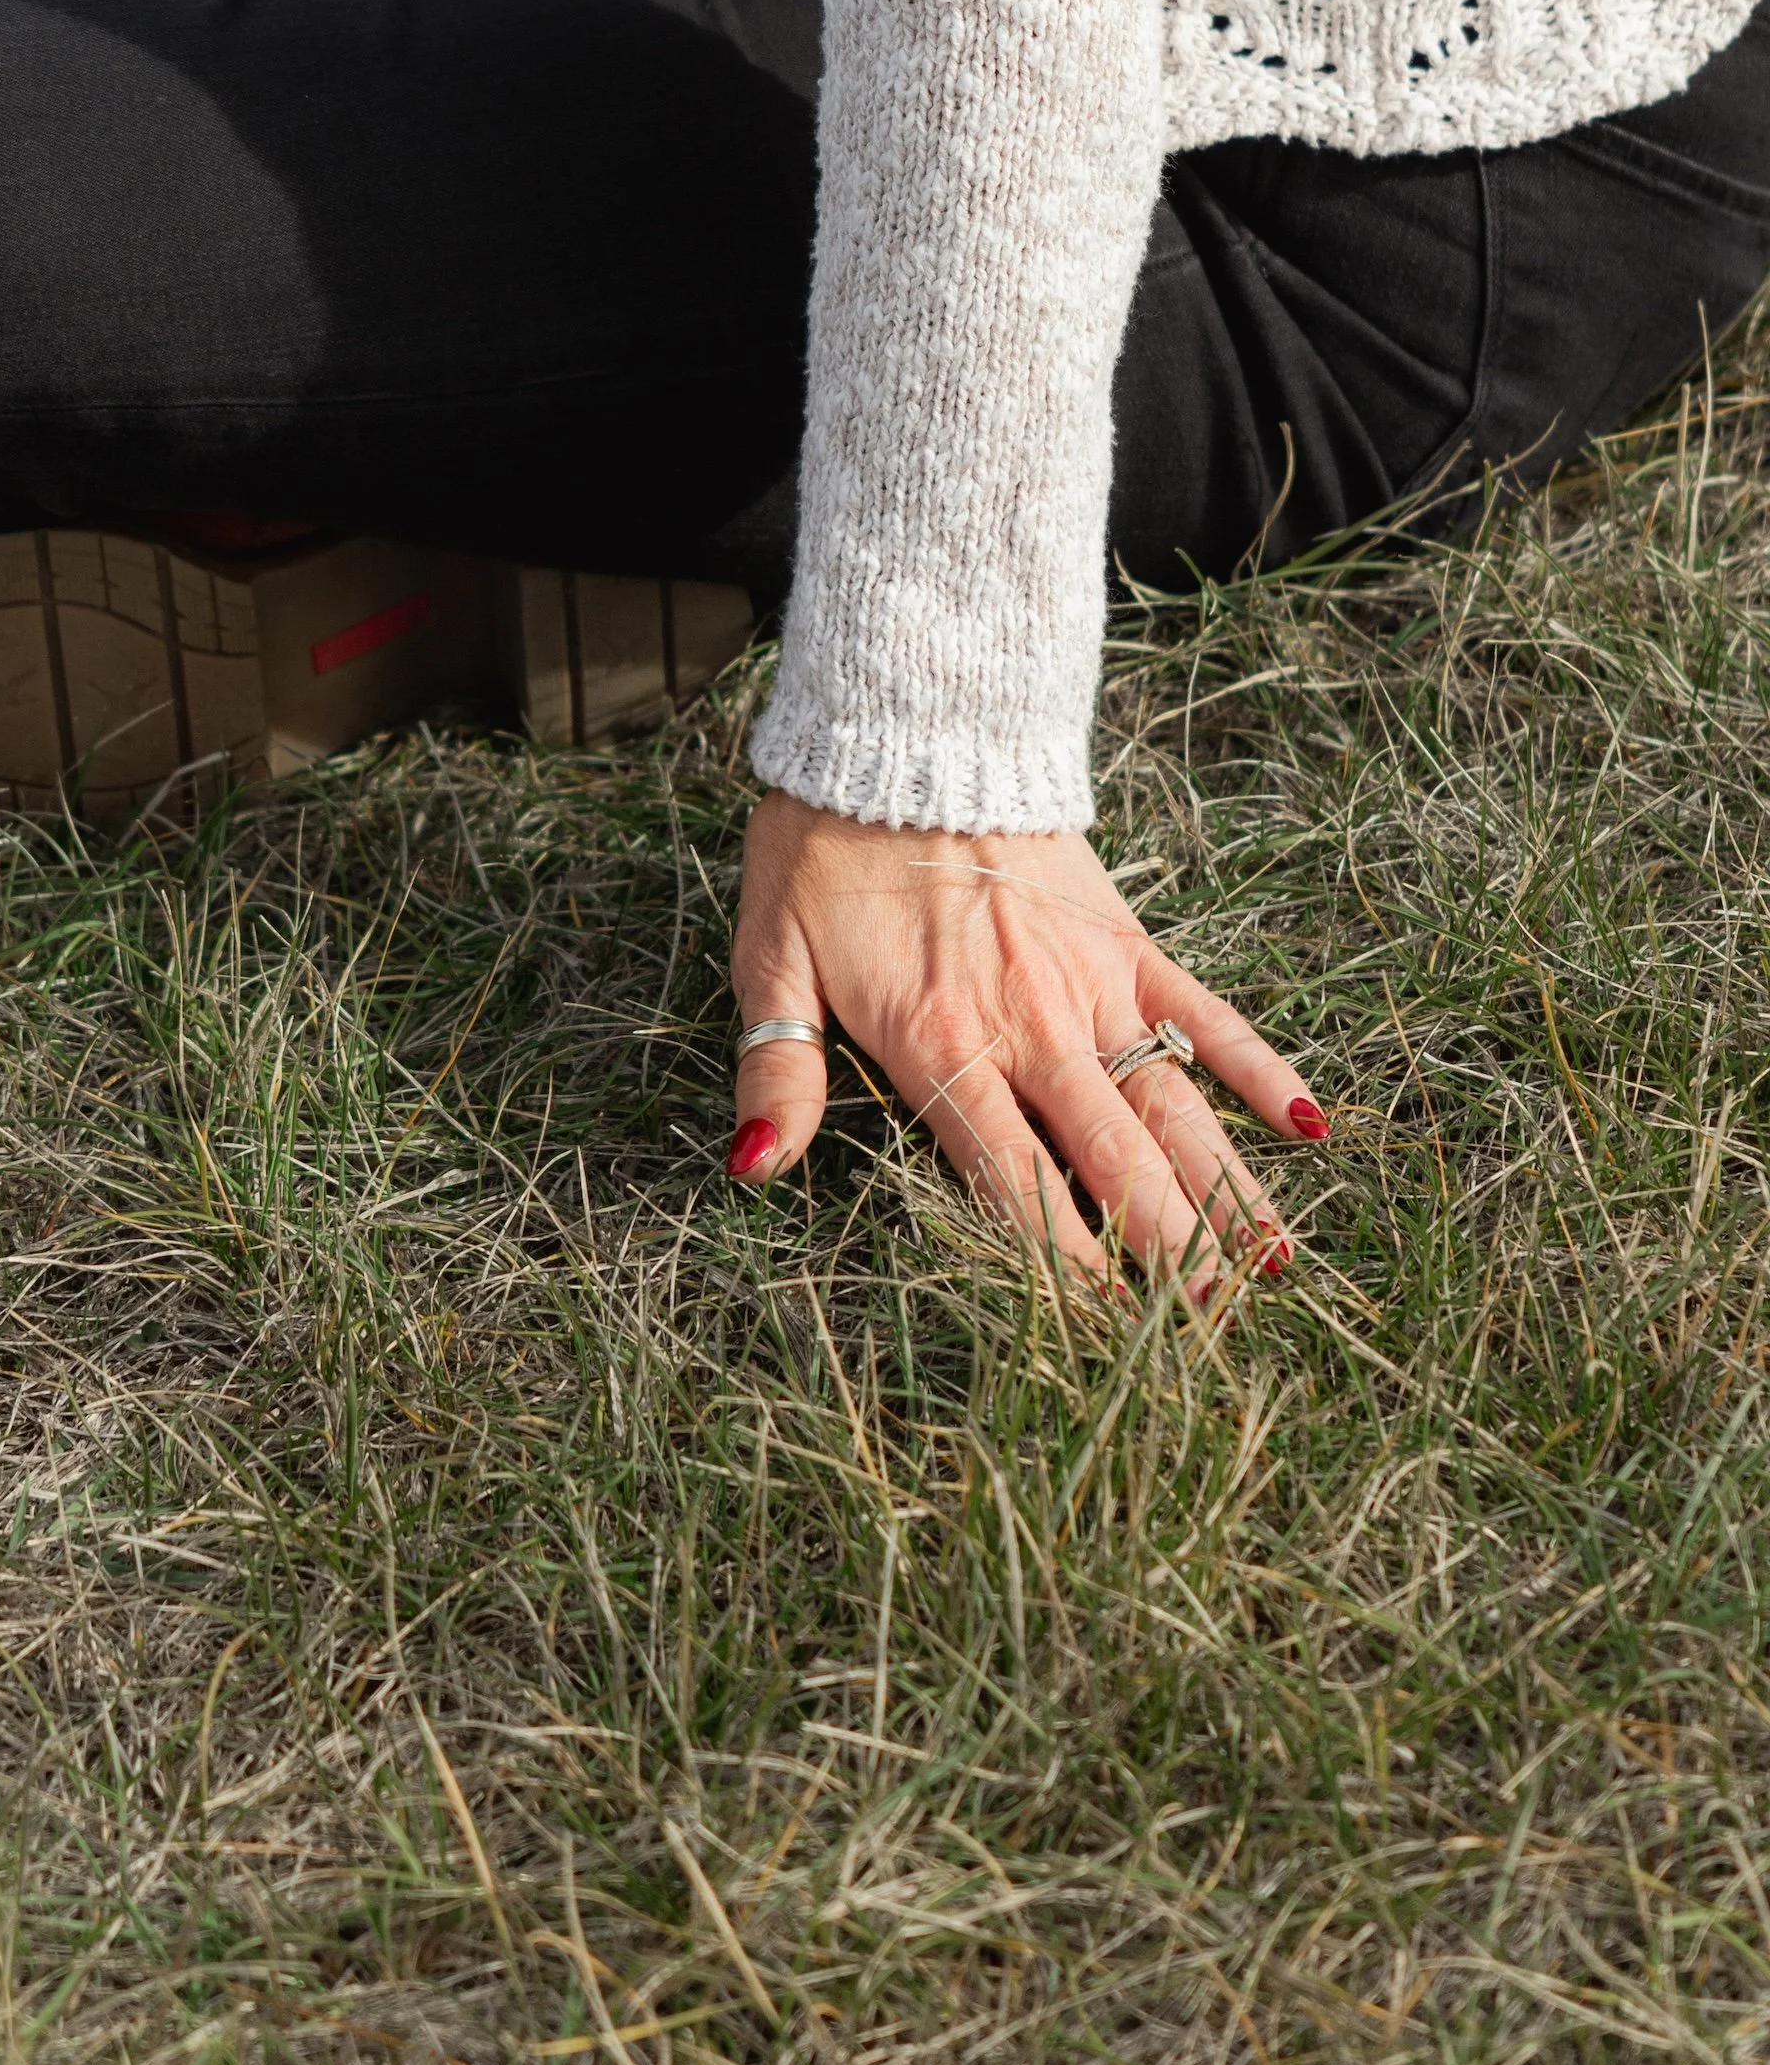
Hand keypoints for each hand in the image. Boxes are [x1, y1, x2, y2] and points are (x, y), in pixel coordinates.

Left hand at [728, 791, 1325, 1296]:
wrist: (906, 731)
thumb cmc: (823, 851)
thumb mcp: (772, 962)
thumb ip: (777, 1075)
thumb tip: (754, 1171)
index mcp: (944, 1048)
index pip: (1014, 1183)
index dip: (1065, 1265)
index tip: (1108, 1333)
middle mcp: (1032, 1028)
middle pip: (1115, 1163)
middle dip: (1168, 1255)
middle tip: (1215, 1333)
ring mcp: (1092, 984)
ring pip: (1173, 1106)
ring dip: (1225, 1191)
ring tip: (1273, 1271)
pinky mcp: (1128, 939)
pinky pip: (1206, 1014)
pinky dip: (1260, 1066)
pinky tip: (1311, 1125)